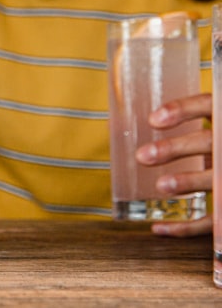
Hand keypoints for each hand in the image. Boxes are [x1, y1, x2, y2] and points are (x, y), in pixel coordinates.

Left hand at [135, 92, 210, 236]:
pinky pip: (213, 218)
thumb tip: (121, 125)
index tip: (153, 119)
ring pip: (217, 177)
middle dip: (176, 149)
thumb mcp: (205, 127)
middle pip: (210, 142)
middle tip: (142, 156)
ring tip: (161, 186)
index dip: (183, 110)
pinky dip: (187, 228)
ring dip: (189, 182)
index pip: (208, 105)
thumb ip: (181, 122)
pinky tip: (159, 228)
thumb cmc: (212, 143)